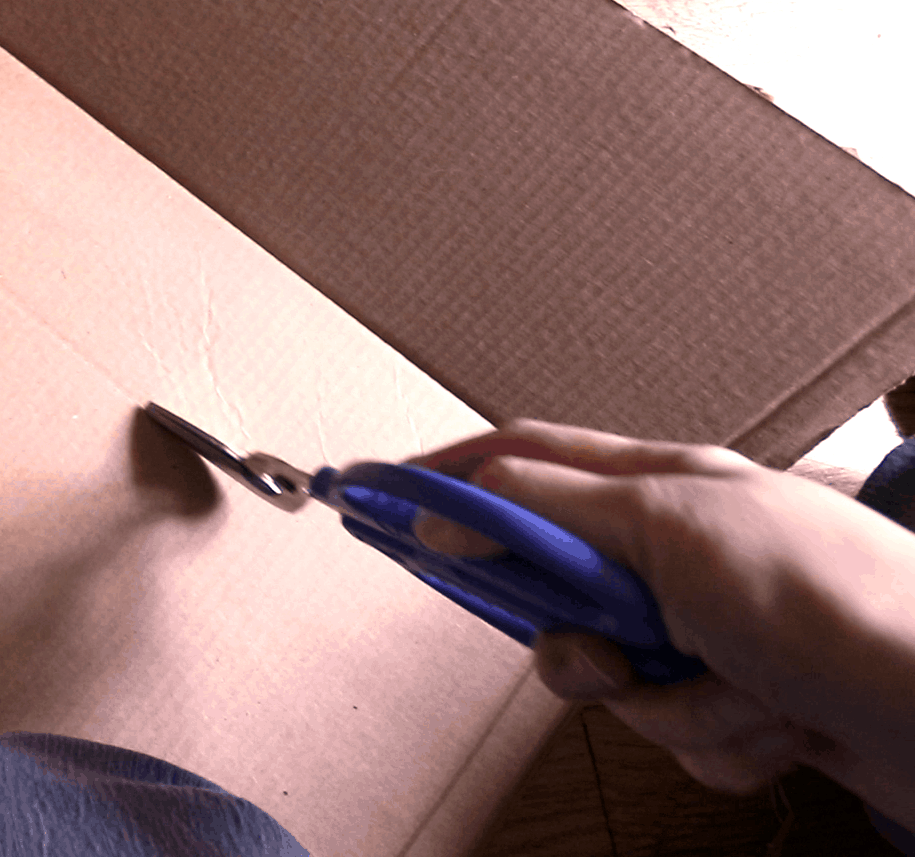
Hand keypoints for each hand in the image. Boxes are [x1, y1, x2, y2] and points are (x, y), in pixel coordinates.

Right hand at [408, 419, 914, 828]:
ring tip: (746, 690)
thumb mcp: (670, 526)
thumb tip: (450, 508)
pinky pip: (675, 740)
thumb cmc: (837, 597)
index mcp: (663, 486)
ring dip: (674, 707)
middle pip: (557, 600)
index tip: (371, 498)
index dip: (442, 481)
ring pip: (614, 685)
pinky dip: (721, 744)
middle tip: (625, 652)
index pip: (521, 464)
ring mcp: (714, 634)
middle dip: (586, 648)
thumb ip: (547, 512)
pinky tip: (779, 725)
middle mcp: (681, 556)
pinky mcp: (745, 706)